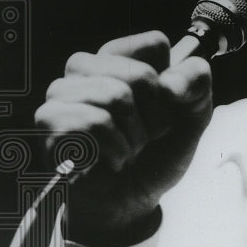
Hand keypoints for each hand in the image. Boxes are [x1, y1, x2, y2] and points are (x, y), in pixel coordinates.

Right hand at [35, 31, 211, 246]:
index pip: (156, 43)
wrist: (132, 203)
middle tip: (143, 139)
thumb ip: (197, 84)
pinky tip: (109, 162)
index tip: (164, 111)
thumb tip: (170, 83)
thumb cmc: (156, 156)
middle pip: (140, 74)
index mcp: (119, 58)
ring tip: (126, 151)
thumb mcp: (193, 117)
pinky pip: (95, 123)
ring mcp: (63, 92)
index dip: (172, 85)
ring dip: (134, 138)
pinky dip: (115, 151)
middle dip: (154, 118)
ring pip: (115, 96)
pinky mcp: (49, 120)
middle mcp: (86, 68)